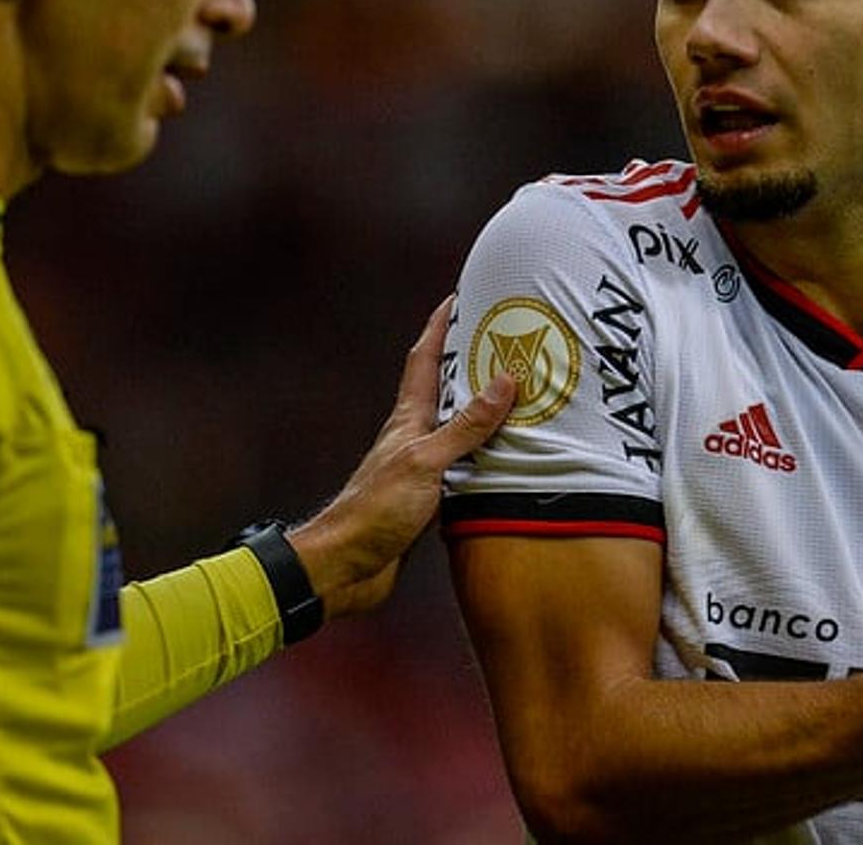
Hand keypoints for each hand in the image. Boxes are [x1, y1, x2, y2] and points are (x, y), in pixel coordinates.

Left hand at [288, 297, 514, 619]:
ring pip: (455, 428)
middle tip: (503, 342)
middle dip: (469, 362)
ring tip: (517, 396)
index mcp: (408, 420)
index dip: (439, 326)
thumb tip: (503, 382)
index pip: (424, 359)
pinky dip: (484, 455)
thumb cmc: (374, 510)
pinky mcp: (427, 499)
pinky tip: (505, 460)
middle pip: (443, 389)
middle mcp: (413, 437)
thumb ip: (466, 426)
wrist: (346, 565)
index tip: (458, 297)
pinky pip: (463, 465)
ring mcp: (420, 467)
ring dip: (481, 410)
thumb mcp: (426, 462)